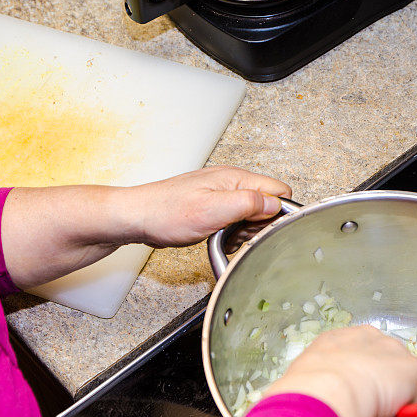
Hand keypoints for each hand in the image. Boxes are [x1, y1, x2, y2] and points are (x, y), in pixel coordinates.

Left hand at [130, 166, 291, 247]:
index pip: (278, 191)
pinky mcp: (212, 206)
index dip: (277, 212)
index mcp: (235, 178)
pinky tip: (218, 237)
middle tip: (238, 233)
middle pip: (267, 203)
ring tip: (225, 235)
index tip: (262, 227)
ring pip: (251, 213)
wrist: (138, 217)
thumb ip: (248, 203)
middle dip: (259, 224)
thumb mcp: (213, 210)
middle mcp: (230, 183)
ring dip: (244, 230)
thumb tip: (274, 204)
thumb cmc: (167, 212)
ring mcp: (221, 194)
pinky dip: (231, 232)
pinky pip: (234, 219)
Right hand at [263, 326, 416, 416]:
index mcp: (338, 340)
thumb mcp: (311, 391)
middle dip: (379, 410)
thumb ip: (326, 398)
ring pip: (403, 396)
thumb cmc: (308, 394)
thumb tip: (337, 416)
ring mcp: (394, 352)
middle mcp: (369, 340)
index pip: (359, 366)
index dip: (359, 396)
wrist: (327, 390)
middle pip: (384, 379)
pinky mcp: (414, 370)